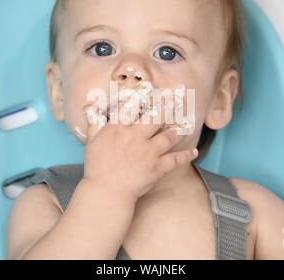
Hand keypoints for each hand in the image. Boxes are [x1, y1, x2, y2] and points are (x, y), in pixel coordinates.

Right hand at [82, 101, 197, 200]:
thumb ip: (94, 123)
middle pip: (156, 117)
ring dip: (178, 130)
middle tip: (177, 100)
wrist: (106, 192)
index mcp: (119, 129)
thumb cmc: (97, 167)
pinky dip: (186, 155)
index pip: (133, 107)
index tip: (154, 91)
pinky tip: (194, 151)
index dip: (145, 97)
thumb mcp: (92, 142)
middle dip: (168, 107)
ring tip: (184, 124)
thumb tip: (89, 107)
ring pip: (168, 136)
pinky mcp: (157, 168)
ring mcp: (148, 152)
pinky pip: (175, 159)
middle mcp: (135, 137)